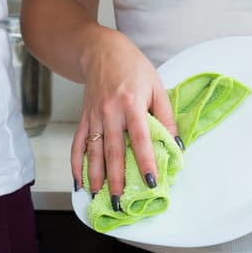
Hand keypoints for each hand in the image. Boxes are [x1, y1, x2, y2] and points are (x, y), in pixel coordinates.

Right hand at [74, 30, 176, 205]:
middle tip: (120, 202)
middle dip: (116, 178)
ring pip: (93, 150)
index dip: (146, 161)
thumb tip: (175, 145)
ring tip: (99, 197)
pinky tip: (78, 180)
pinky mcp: (84, 117)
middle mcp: (109, 111)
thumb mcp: (156, 86)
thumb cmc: (132, 67)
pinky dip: (76, 163)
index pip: (140, 137)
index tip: (151, 182)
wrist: (100, 50)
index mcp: (131, 102)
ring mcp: (93, 115)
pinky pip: (78, 143)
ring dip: (96, 176)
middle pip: (112, 150)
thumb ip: (166, 115)